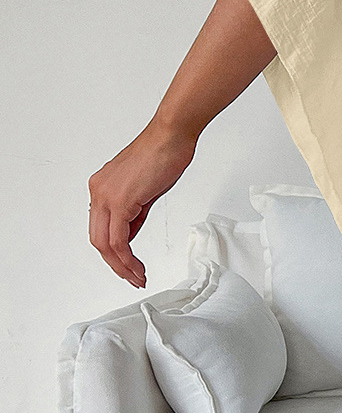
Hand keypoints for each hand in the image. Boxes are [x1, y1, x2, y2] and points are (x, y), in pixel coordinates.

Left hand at [88, 119, 196, 287]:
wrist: (172, 135)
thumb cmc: (164, 152)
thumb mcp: (144, 188)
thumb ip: (134, 211)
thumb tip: (130, 230)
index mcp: (102, 187)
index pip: (101, 228)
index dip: (113, 251)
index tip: (128, 264)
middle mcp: (98, 191)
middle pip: (98, 240)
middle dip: (115, 264)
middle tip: (131, 277)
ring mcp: (106, 196)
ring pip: (104, 243)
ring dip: (121, 265)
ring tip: (136, 276)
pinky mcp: (120, 201)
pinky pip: (118, 239)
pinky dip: (127, 257)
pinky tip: (137, 265)